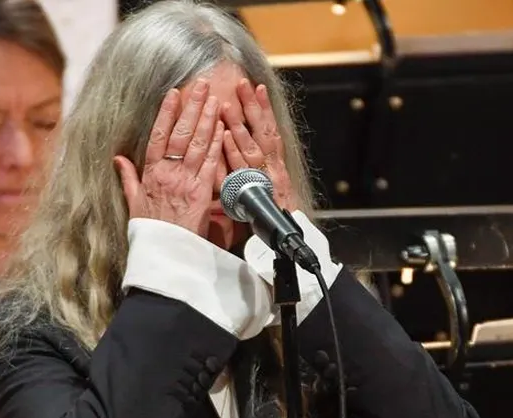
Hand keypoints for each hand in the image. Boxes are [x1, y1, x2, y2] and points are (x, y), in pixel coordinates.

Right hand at [115, 80, 223, 236]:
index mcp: (151, 174)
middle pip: (181, 134)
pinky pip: (210, 164)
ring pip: (197, 144)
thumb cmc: (149, 231)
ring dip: (207, 119)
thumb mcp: (133, 203)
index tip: (173, 93)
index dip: (167, 113)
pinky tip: (223, 128)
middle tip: (201, 85)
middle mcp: (168, 173)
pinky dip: (217, 144)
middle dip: (192, 107)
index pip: (159, 136)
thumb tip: (118, 158)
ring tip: (215, 98)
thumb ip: (128, 178)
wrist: (164, 253)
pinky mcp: (202, 192)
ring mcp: (186, 181)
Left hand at [221, 79, 297, 211]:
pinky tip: (225, 136)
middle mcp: (273, 168)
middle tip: (243, 83)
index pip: (269, 130)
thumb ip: (254, 170)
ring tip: (227, 105)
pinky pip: (241, 169)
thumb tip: (240, 148)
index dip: (263, 108)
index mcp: (276, 165)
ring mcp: (265, 179)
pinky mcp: (256, 192)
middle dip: (253, 107)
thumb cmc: (273, 216)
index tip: (256, 87)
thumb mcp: (266, 189)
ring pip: (251, 147)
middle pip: (262, 132)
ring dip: (239, 124)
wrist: (287, 239)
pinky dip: (233, 152)